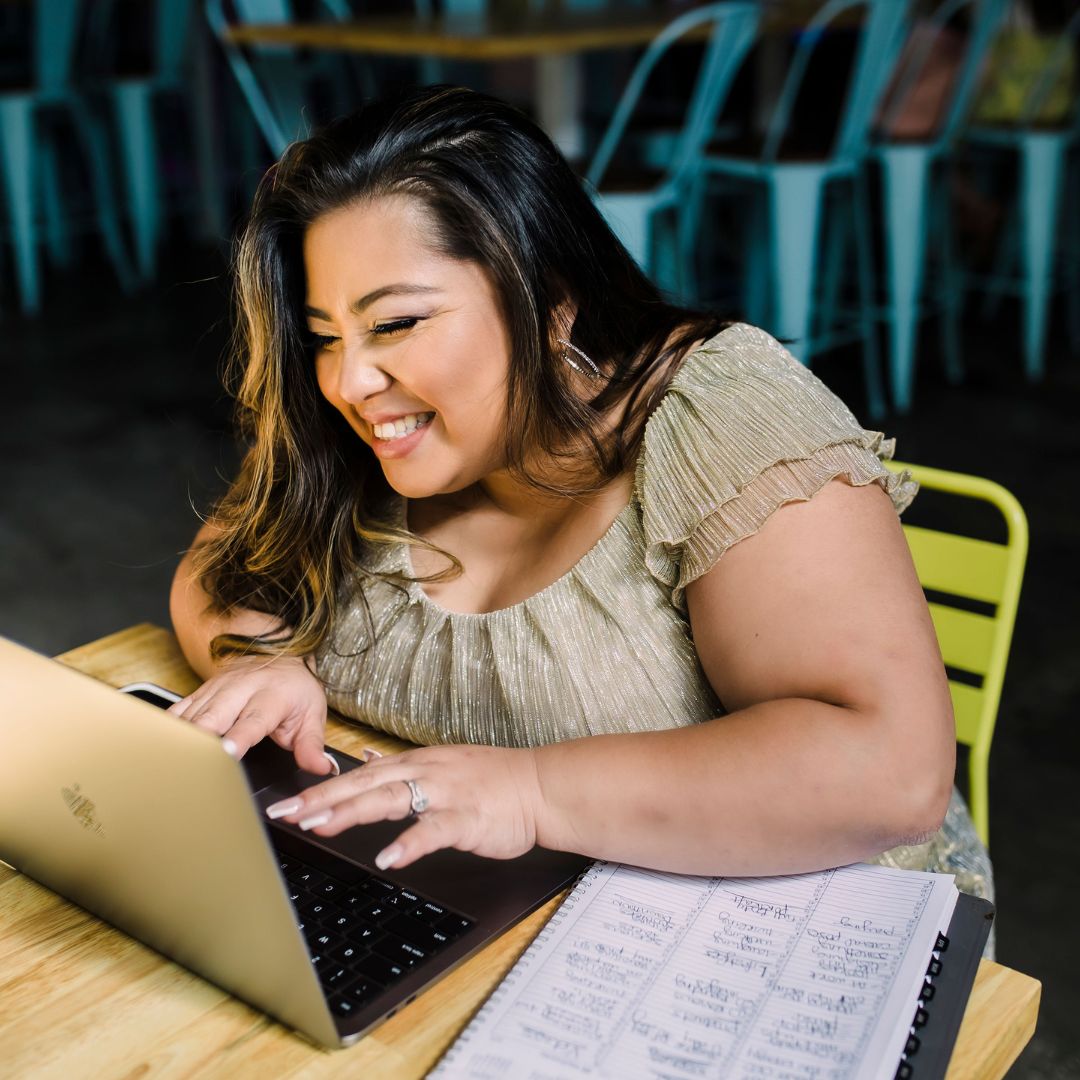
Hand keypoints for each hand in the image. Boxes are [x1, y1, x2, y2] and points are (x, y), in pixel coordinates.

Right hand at [168, 654, 332, 775]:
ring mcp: (216, 689)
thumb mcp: (313, 713)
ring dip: (179, 739)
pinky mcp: (200, 692)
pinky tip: (156, 748)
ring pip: (191, 715)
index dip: (238, 738)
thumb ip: (312, 744)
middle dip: (199, 741)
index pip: (252, 721)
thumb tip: (321, 767)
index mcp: (271, 696)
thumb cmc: (295, 689)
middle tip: (188, 767)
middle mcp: (240, 690)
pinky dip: (167, 729)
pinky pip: (177, 711)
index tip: (227, 753)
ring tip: (167, 766)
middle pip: (213, 717)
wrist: (279, 654)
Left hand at [265, 744, 543, 868]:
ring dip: (352, 812)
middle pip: (364, 783)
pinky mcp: (467, 817)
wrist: (540, 785)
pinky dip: (409, 842)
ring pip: (390, 798)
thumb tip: (367, 756)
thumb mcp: (441, 762)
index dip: (321, 787)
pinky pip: (434, 830)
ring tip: (320, 825)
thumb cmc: (493, 780)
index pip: (359, 773)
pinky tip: (388, 857)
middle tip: (286, 813)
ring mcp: (445, 793)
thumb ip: (400, 764)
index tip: (287, 803)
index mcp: (416, 762)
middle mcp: (425, 772)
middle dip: (322, 797)